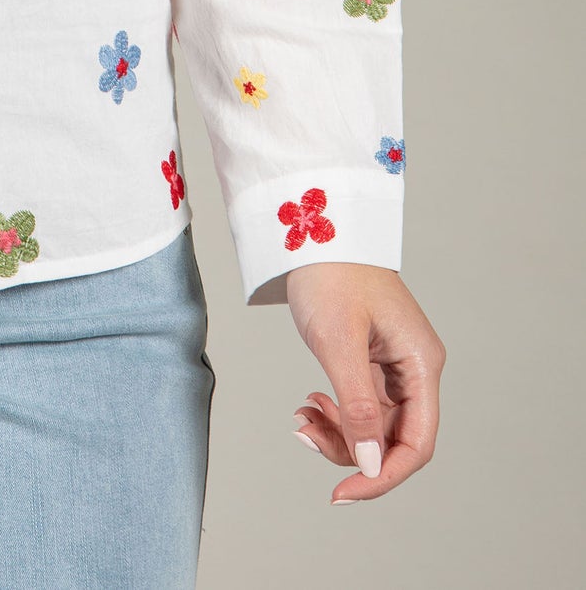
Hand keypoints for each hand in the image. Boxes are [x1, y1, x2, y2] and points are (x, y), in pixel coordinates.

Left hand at [284, 264, 444, 503]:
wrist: (312, 227)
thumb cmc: (329, 274)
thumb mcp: (339, 343)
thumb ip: (357, 407)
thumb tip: (372, 464)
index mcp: (421, 363)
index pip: (417, 443)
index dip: (384, 476)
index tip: (344, 494)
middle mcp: (414, 368)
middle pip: (393, 439)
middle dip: (350, 450)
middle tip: (304, 434)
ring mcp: (392, 365)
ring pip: (372, 426)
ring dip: (337, 433)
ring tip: (301, 419)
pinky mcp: (370, 360)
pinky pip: (358, 406)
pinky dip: (332, 413)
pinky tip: (308, 405)